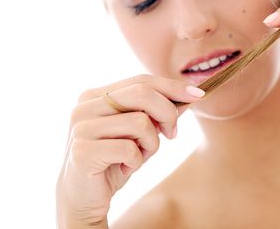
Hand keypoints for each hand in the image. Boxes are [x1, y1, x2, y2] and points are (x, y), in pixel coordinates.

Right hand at [56, 74, 204, 226]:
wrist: (83, 199)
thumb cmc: (113, 162)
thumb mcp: (140, 134)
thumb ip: (158, 113)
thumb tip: (189, 95)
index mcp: (96, 96)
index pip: (141, 80)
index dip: (172, 86)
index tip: (198, 95)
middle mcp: (84, 106)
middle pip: (142, 94)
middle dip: (168, 113)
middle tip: (173, 134)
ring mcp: (80, 128)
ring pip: (140, 122)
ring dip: (151, 143)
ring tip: (139, 155)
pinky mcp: (82, 151)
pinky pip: (129, 148)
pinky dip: (136, 161)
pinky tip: (124, 167)